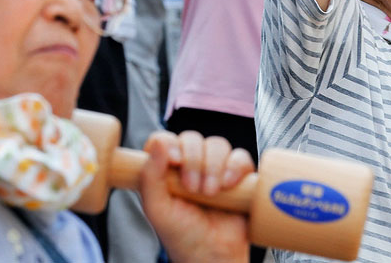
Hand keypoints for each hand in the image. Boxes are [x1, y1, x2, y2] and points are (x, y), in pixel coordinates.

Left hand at [139, 131, 252, 262]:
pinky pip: (240, 156)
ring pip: (217, 144)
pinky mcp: (237, 175)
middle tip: (193, 189)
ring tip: (210, 193)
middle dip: (194, 160)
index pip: (165, 140)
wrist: (213, 256)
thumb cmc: (181, 235)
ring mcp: (214, 168)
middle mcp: (189, 164)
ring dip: (214, 166)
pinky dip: (235, 167)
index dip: (170, 144)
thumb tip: (158, 142)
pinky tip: (228, 186)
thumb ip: (150, 175)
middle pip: (192, 138)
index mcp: (165, 169)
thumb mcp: (157, 209)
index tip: (175, 161)